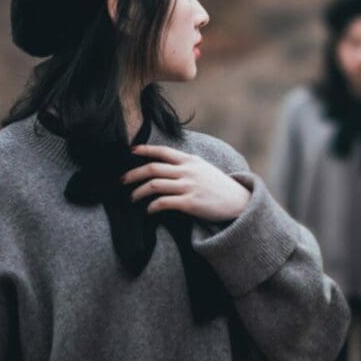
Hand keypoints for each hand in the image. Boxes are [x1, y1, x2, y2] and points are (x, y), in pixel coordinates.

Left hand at [123, 145, 250, 222]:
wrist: (238, 201)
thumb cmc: (219, 186)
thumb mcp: (204, 168)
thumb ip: (186, 165)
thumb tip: (166, 166)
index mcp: (190, 160)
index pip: (163, 151)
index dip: (145, 150)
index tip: (131, 151)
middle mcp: (187, 171)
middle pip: (152, 168)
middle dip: (133, 174)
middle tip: (122, 180)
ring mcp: (188, 186)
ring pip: (154, 185)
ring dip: (138, 192)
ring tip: (132, 198)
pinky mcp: (189, 203)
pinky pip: (163, 203)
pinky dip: (152, 207)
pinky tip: (149, 210)